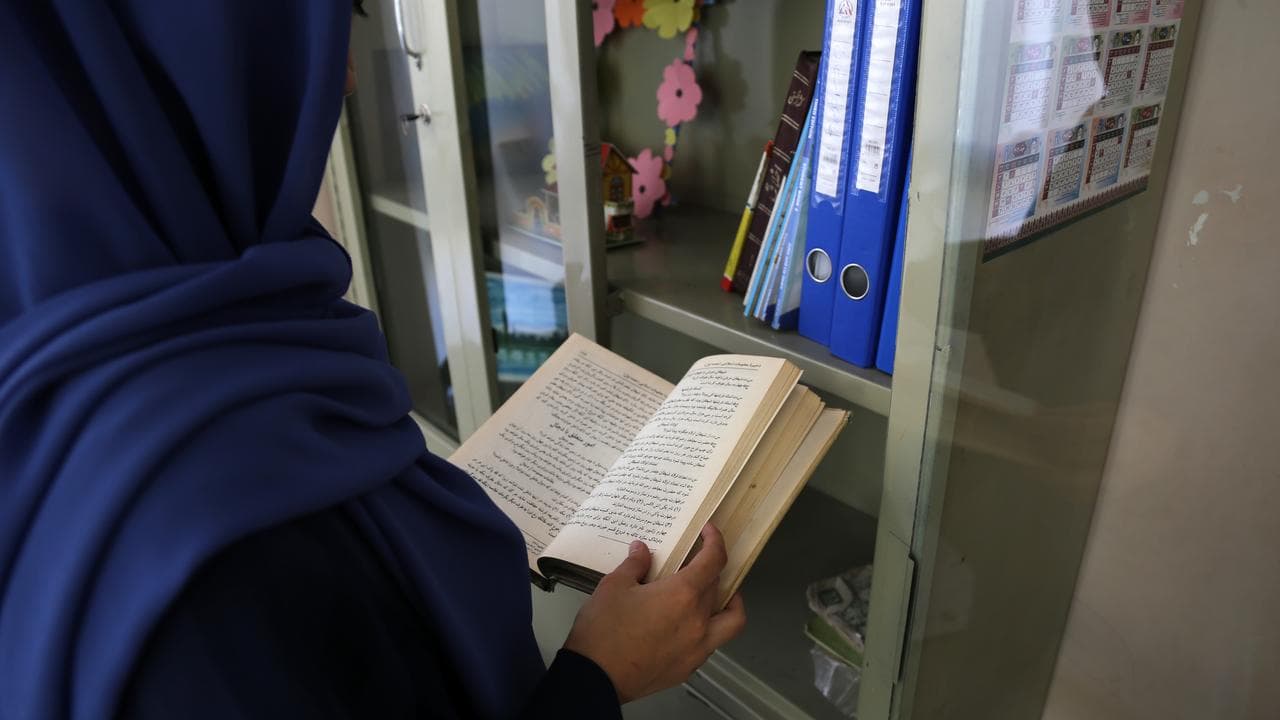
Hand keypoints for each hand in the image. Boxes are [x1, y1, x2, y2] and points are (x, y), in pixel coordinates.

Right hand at [562, 524, 747, 702]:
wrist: (595, 679)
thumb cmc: (603, 630)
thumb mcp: (613, 586)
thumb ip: (634, 565)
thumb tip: (641, 550)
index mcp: (683, 594)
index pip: (714, 560)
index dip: (715, 541)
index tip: (709, 531)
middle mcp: (698, 620)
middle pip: (719, 587)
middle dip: (711, 569)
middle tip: (695, 562)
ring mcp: (698, 647)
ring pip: (731, 620)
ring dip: (729, 602)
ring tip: (714, 595)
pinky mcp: (689, 667)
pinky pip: (712, 643)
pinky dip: (709, 628)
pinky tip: (690, 625)